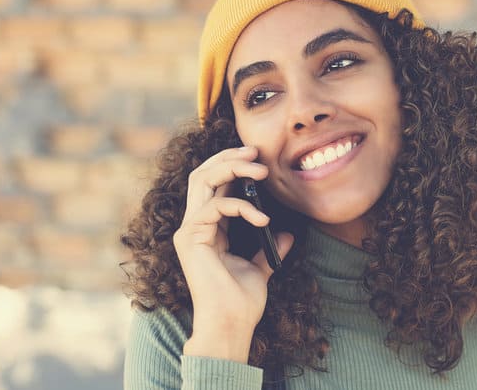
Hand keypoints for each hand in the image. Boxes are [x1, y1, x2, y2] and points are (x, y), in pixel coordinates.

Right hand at [172, 146, 295, 361]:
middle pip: (203, 174)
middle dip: (229, 157)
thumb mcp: (260, 268)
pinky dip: (241, 207)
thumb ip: (268, 249)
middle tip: (257, 152)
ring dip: (232, 168)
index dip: (233, 165)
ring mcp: (189, 231)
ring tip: (261, 170)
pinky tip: (262, 219)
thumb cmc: (241, 302)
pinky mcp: (191, 239)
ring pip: (203, 181)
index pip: (213, 184)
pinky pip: (214, 207)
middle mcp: (193, 226)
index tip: (260, 159)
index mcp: (207, 229)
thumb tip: (286, 234)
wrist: (231, 324)